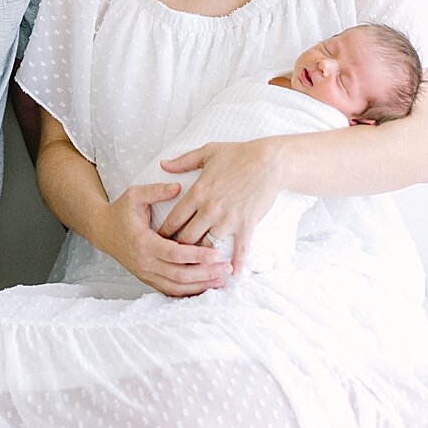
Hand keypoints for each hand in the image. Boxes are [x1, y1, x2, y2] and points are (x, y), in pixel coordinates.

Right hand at [97, 181, 230, 296]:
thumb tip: (178, 187)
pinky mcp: (148, 279)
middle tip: (225, 268)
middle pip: (179, 275)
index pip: (174, 254)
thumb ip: (156, 191)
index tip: (216, 254)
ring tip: (221, 279)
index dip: (197, 256)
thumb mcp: (134, 195)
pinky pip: (170, 290)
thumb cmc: (121, 212)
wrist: (103, 230)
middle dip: (205, 273)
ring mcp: (146, 273)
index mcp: (143, 242)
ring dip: (200, 286)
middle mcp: (145, 263)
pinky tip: (204, 287)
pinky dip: (188, 292)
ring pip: (176, 287)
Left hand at [157, 137, 285, 274]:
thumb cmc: (238, 154)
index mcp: (197, 193)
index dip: (164, 233)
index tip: (159, 241)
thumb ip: (183, 161)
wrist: (269, 162)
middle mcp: (209, 210)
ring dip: (202, 256)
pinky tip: (233, 274)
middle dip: (179, 249)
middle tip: (174, 258)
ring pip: (208, 246)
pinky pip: (239, 250)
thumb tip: (163, 164)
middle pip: (187, 238)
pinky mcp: (246, 225)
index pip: (174, 219)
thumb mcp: (207, 152)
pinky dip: (236, 263)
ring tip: (196, 267)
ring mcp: (228, 220)